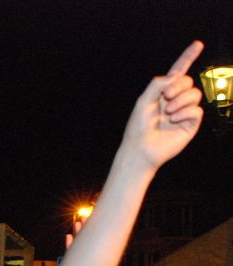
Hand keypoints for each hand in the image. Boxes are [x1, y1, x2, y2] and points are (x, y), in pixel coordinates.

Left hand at [121, 41, 203, 170]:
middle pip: (188, 81)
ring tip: (168, 112)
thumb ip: (158, 84)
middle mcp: (176, 99)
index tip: (198, 44)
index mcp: (163, 92)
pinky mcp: (191, 123)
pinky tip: (173, 119)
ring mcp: (185, 111)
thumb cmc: (139, 126)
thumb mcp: (144, 101)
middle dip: (178, 86)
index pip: (178, 72)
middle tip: (165, 97)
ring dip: (181, 101)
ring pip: (195, 94)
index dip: (188, 57)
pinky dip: (185, 112)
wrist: (141, 148)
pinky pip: (197, 110)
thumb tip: (175, 76)